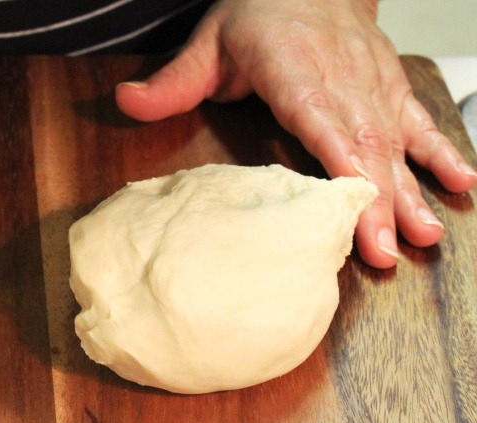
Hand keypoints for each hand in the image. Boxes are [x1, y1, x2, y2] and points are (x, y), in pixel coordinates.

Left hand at [115, 0, 476, 267]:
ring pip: (395, 141)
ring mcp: (371, 83)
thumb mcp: (206, 43)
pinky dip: (441, 152)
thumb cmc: (256, 14)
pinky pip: (419, 121)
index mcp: (295, 69)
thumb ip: (171, 81)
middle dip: (377, 202)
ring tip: (424, 234)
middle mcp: (342, 78)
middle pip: (363, 145)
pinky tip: (462, 184)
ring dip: (411, 190)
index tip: (349, 208)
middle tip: (386, 251)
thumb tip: (127, 102)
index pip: (320, 122)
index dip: (339, 166)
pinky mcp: (389, 86)